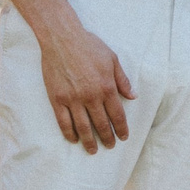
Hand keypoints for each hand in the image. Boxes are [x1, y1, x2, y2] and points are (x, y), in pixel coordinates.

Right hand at [35, 19, 133, 150]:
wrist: (62, 38)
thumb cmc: (89, 46)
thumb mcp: (112, 59)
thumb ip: (122, 80)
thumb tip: (133, 96)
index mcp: (107, 87)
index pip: (117, 114)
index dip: (121, 128)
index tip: (123, 137)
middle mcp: (91, 96)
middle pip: (101, 124)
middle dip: (107, 138)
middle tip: (110, 146)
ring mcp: (72, 99)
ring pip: (83, 127)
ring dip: (89, 141)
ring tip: (93, 150)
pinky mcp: (57, 99)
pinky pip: (63, 121)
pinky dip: (69, 133)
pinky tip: (74, 139)